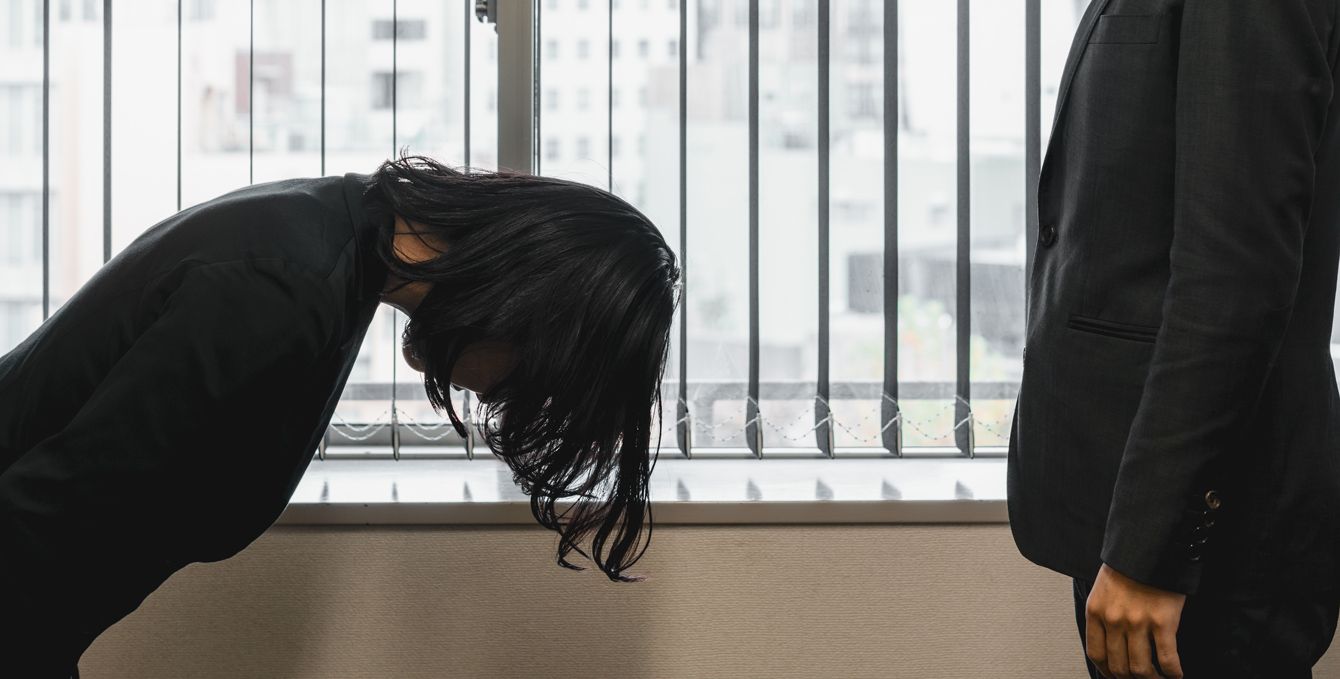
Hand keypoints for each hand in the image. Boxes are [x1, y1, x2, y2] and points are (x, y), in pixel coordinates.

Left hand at [1085, 563, 1186, 678]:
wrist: (1150, 545)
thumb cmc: (1128, 566)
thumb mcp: (1104, 590)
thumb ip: (1104, 615)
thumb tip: (1111, 644)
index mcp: (1096, 612)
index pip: (1096, 654)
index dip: (1106, 672)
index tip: (1115, 677)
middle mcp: (1114, 620)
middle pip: (1119, 666)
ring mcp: (1138, 622)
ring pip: (1141, 668)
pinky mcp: (1163, 621)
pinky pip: (1167, 658)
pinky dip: (1173, 672)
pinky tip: (1176, 674)